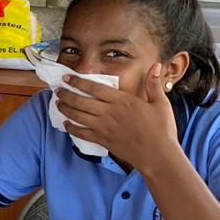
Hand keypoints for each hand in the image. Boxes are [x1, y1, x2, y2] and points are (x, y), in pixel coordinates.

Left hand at [56, 65, 176, 169]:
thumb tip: (155, 65)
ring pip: (77, 116)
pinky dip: (71, 128)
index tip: (67, 77)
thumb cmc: (161, 128)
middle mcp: (108, 112)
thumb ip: (153, 84)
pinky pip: (81, 133)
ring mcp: (103, 127)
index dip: (78, 82)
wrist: (157, 154)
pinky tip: (66, 124)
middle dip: (66, 94)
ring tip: (57, 104)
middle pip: (80, 101)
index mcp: (121, 100)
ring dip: (65, 109)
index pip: (94, 88)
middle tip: (57, 90)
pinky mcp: (102, 140)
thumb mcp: (160, 103)